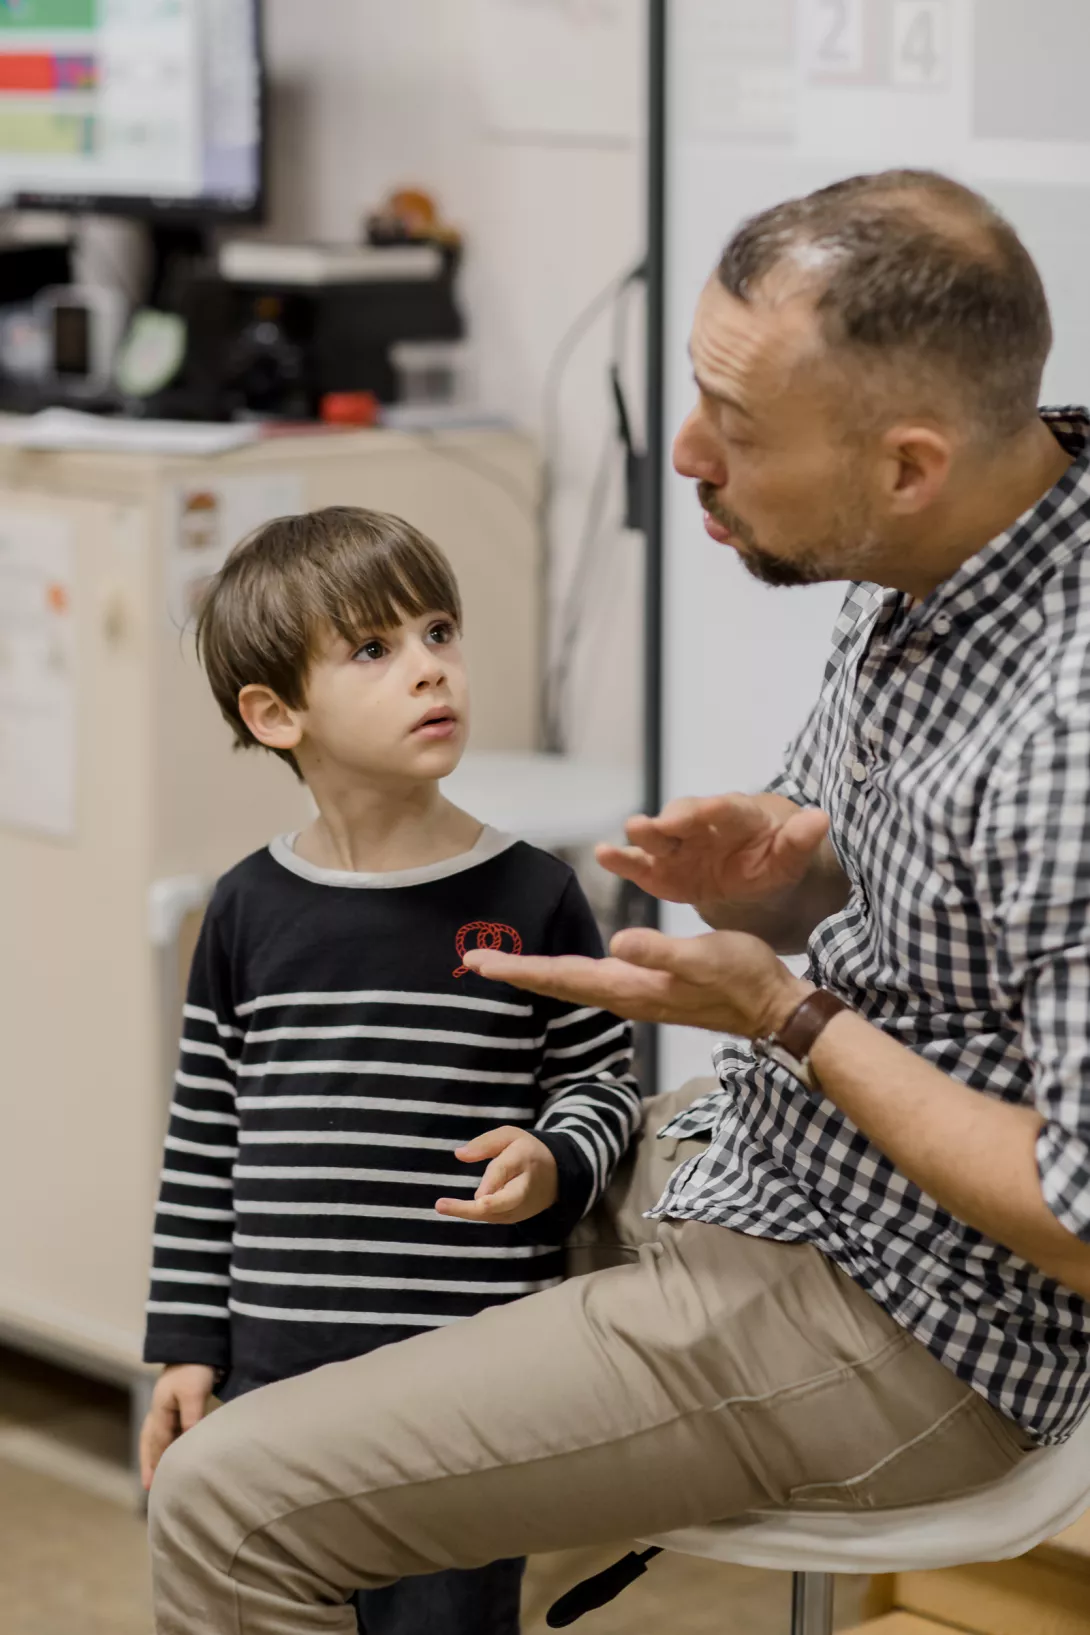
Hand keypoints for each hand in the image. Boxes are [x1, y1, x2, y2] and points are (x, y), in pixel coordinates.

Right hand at [139, 1363, 215, 1490]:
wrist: (195, 1346)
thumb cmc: (194, 1368)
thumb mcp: (193, 1393)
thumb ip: (191, 1417)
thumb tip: (190, 1441)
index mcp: (160, 1410)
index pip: (160, 1443)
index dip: (160, 1463)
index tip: (162, 1483)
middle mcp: (157, 1411)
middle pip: (150, 1443)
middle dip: (149, 1463)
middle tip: (147, 1486)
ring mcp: (163, 1406)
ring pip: (153, 1437)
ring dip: (152, 1455)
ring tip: (152, 1474)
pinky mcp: (172, 1403)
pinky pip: (162, 1430)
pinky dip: (161, 1443)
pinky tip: (168, 1450)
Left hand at [435, 1127, 558, 1223]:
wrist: (555, 1176)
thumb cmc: (525, 1151)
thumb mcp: (509, 1136)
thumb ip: (485, 1143)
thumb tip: (459, 1154)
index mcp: (523, 1159)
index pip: (504, 1170)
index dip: (492, 1182)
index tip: (478, 1195)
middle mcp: (523, 1187)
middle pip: (506, 1200)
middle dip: (487, 1206)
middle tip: (464, 1204)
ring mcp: (520, 1206)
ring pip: (495, 1213)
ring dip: (469, 1211)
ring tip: (442, 1205)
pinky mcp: (513, 1217)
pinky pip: (491, 1216)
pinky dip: (474, 1212)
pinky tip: (454, 1207)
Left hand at [463, 926, 809, 1038]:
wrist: (773, 1007)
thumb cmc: (743, 978)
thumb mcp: (704, 958)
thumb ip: (661, 952)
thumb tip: (618, 943)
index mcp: (630, 987)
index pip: (561, 978)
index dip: (519, 969)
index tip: (480, 963)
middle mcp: (625, 995)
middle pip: (558, 983)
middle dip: (516, 972)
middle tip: (475, 961)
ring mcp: (636, 995)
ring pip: (573, 984)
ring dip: (537, 974)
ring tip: (505, 964)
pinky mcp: (649, 990)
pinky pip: (593, 982)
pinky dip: (566, 974)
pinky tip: (562, 969)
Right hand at [597, 793, 829, 908]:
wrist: (751, 874)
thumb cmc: (771, 857)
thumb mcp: (791, 855)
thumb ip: (800, 841)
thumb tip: (819, 819)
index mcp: (738, 817)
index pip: (728, 809)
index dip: (718, 809)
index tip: (709, 809)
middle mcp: (702, 825)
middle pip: (686, 816)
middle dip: (675, 819)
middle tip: (663, 824)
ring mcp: (678, 846)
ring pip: (658, 836)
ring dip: (645, 833)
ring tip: (632, 830)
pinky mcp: (660, 870)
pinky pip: (638, 864)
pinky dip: (621, 860)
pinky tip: (602, 854)